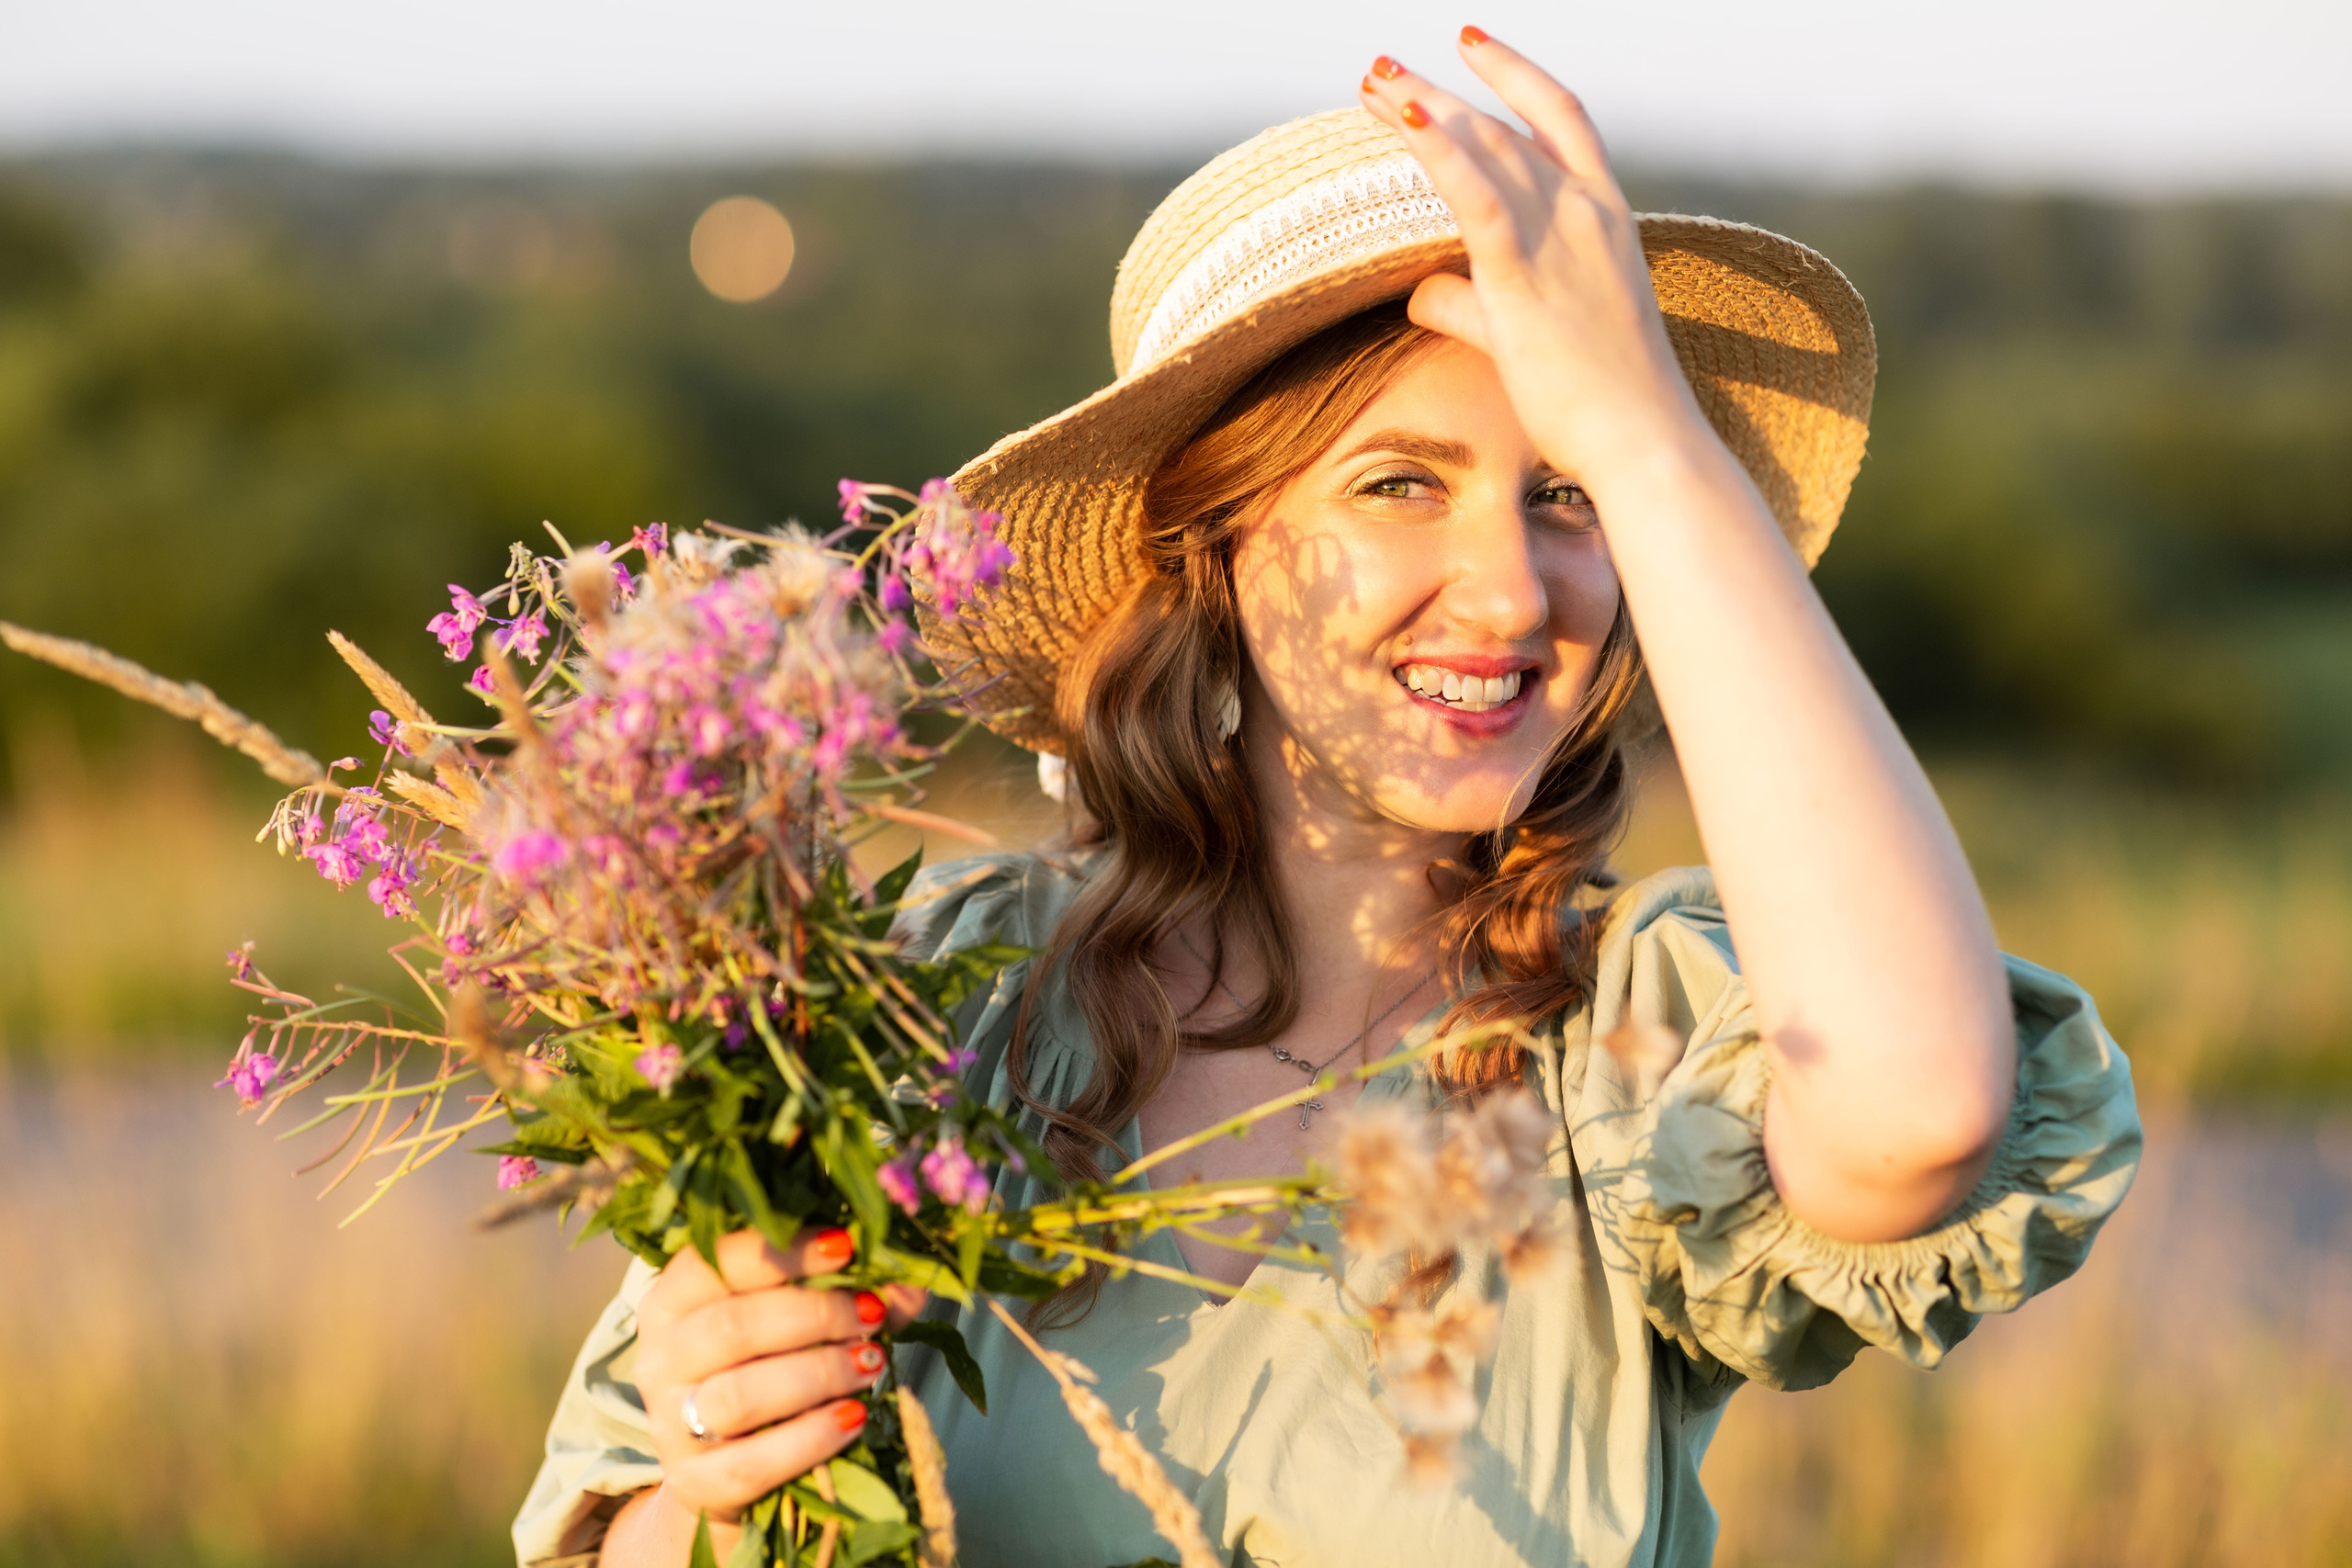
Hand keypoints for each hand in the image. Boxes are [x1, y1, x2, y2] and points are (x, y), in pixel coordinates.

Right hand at [601, 1228, 928, 1564]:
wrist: (728, 1469)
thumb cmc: (768, 1370)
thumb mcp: (799, 1322)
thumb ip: (850, 1292)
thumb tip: (910, 1276)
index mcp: (673, 1299)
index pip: (715, 1260)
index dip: (785, 1252)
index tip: (846, 1246)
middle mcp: (659, 1358)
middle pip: (732, 1326)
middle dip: (815, 1314)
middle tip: (872, 1312)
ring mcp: (670, 1425)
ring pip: (740, 1395)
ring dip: (818, 1374)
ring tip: (871, 1363)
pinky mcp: (695, 1482)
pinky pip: (753, 1463)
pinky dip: (811, 1438)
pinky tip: (854, 1417)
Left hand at [1357, 32, 1717, 502]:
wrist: (1645, 440)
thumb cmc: (1602, 400)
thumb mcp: (1539, 336)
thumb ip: (1477, 304)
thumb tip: (1426, 291)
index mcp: (1606, 215)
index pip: (1558, 117)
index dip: (1512, 73)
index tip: (1469, 43)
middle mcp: (1586, 212)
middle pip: (1501, 129)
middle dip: (1436, 92)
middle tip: (1379, 71)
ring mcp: (1560, 239)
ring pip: (1484, 149)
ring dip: (1423, 108)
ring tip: (1372, 82)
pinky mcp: (1525, 278)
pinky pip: (1477, 198)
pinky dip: (1440, 151)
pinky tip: (1405, 117)